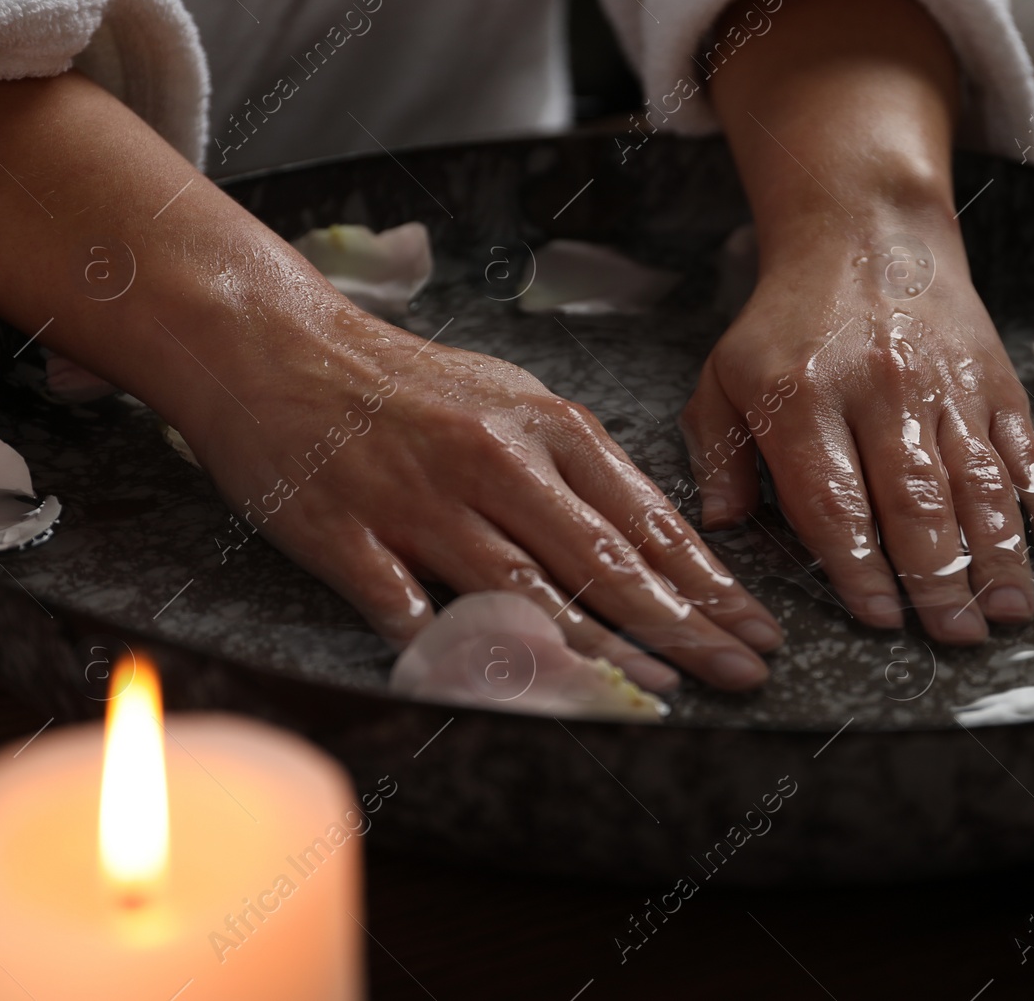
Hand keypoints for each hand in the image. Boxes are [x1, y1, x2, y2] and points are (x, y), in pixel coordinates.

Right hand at [182, 309, 783, 691]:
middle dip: (684, 624)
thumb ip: (575, 472)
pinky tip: (503, 687)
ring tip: (661, 688)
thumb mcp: (510, 401)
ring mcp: (419, 502)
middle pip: (602, 559)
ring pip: (522, 589)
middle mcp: (493, 462)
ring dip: (597, 647)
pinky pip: (408, 608)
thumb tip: (649, 546)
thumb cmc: (407, 383)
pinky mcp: (346, 535)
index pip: (645, 518)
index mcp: (543, 426)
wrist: (276, 346)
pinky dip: (453, 648)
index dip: (708, 582)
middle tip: (744, 672)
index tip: (757, 628)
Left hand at [682, 213, 1033, 641]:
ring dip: (1000, 554)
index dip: (860, 567)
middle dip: (941, 578)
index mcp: (806, 398)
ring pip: (980, 481)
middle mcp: (883, 391)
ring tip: (1012, 613)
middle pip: (918, 499)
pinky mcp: (993, 381)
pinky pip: (1024, 450)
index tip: (879, 618)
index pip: (835, 500)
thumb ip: (717, 454)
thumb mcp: (725, 376)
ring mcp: (947, 386)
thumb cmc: (788, 323)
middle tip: (957, 638)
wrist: (865, 233)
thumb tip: (722, 528)